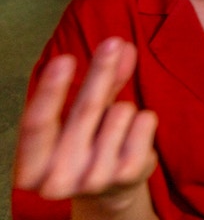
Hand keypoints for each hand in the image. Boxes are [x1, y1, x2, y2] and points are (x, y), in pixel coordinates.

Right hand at [14, 37, 157, 203]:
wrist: (110, 190)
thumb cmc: (87, 144)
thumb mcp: (83, 116)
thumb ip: (102, 81)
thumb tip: (120, 45)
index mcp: (30, 168)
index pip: (37, 124)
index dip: (51, 91)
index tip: (64, 59)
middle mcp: (57, 180)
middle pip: (85, 110)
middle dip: (101, 70)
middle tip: (112, 42)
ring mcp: (94, 180)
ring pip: (121, 112)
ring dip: (123, 108)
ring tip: (114, 129)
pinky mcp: (127, 175)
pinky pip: (144, 122)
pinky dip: (144, 119)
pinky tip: (133, 136)